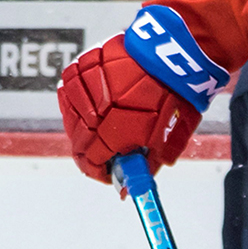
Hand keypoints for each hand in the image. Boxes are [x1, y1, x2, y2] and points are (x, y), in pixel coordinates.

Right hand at [57, 34, 201, 183]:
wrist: (176, 57)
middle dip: (93, 149)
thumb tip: (129, 191)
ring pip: (73, 117)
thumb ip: (146, 166)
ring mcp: (81, 88)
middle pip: (78, 142)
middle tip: (111, 148)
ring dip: (87, 124)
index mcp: (110, 134)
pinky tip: (102, 101)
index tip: (108, 173)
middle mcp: (90, 113)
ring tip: (110, 120)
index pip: (89, 163)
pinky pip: (71, 92)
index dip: (99, 171)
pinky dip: (82, 101)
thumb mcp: (168, 141)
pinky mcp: (80, 68)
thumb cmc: (176, 100)